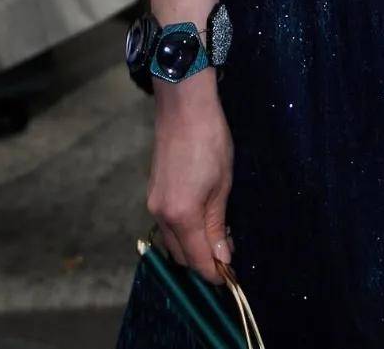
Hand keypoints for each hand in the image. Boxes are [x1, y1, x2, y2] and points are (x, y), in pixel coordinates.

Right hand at [147, 71, 233, 283]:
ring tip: (218, 234)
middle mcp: (161, 215)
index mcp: (181, 216)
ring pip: (172, 242)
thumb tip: (222, 258)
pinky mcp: (153, 193)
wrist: (184, 107)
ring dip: (192, 247)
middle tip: (228, 250)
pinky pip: (167, 225)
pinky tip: (201, 219)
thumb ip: (218, 225)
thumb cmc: (210, 141)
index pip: (197, 261)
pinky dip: (183, 231)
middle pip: (181, 256)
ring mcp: (154, 203)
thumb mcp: (222, 185)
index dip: (215, 273)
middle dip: (203, 262)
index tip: (230, 275)